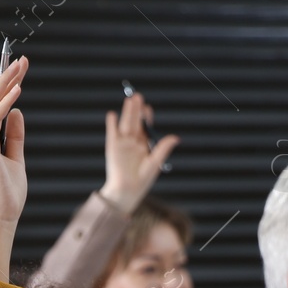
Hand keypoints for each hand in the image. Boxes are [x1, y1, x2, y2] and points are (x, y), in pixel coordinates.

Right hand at [0, 57, 28, 279]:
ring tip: (21, 67)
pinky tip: (18, 90)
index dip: (6, 84)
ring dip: (6, 82)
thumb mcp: (15, 158)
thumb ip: (14, 135)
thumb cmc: (7, 194)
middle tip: (23, 60)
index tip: (20, 68)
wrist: (1, 217)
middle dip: (6, 76)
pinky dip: (5, 102)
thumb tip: (17, 112)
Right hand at [102, 93, 180, 212]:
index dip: (147, 117)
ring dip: (126, 112)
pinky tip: (112, 114)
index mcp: (144, 145)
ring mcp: (122, 144)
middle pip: (135, 122)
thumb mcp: (155, 163)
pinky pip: (112, 133)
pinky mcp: (112, 147)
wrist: (127, 191)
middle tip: (138, 96)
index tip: (148, 108)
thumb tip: (176, 137)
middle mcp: (133, 142)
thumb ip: (163, 148)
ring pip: (125, 124)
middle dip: (136, 110)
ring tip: (129, 99)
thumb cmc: (142, 181)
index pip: (146, 128)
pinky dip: (111, 124)